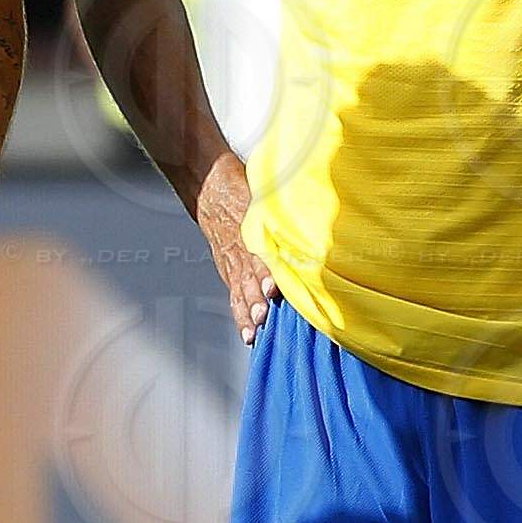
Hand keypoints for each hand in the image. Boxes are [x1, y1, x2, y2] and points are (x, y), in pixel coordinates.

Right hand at [195, 153, 276, 343]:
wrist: (209, 188)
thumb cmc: (242, 190)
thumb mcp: (262, 192)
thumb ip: (283, 206)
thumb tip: (312, 212)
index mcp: (249, 229)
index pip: (258, 254)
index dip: (266, 271)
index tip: (273, 287)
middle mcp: (240, 250)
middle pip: (249, 278)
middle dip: (257, 298)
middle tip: (264, 314)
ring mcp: (232, 264)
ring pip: (241, 291)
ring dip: (249, 311)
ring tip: (256, 329)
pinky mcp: (228, 272)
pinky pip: (235, 298)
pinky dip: (241, 316)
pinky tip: (249, 334)